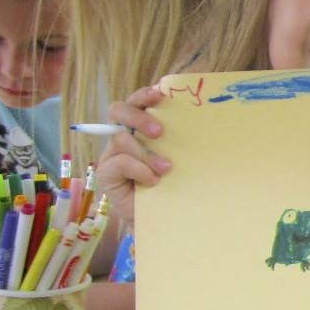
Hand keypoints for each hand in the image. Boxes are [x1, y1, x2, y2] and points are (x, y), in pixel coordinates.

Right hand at [94, 85, 169, 230]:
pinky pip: (118, 162)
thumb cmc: (175, 183)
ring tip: (165, 168)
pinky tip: (153, 181)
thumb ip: (181, 138)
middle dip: (137, 115)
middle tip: (159, 132)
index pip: (137, 102)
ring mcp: (112, 154)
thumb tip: (203, 117)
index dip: (145, 94)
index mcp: (142, 127)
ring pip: (121, 138)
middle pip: (117, 110)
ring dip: (145, 152)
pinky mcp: (106, 173)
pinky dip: (138, 169)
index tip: (161, 93)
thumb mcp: (182, 157)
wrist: (163, 216)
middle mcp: (124, 136)